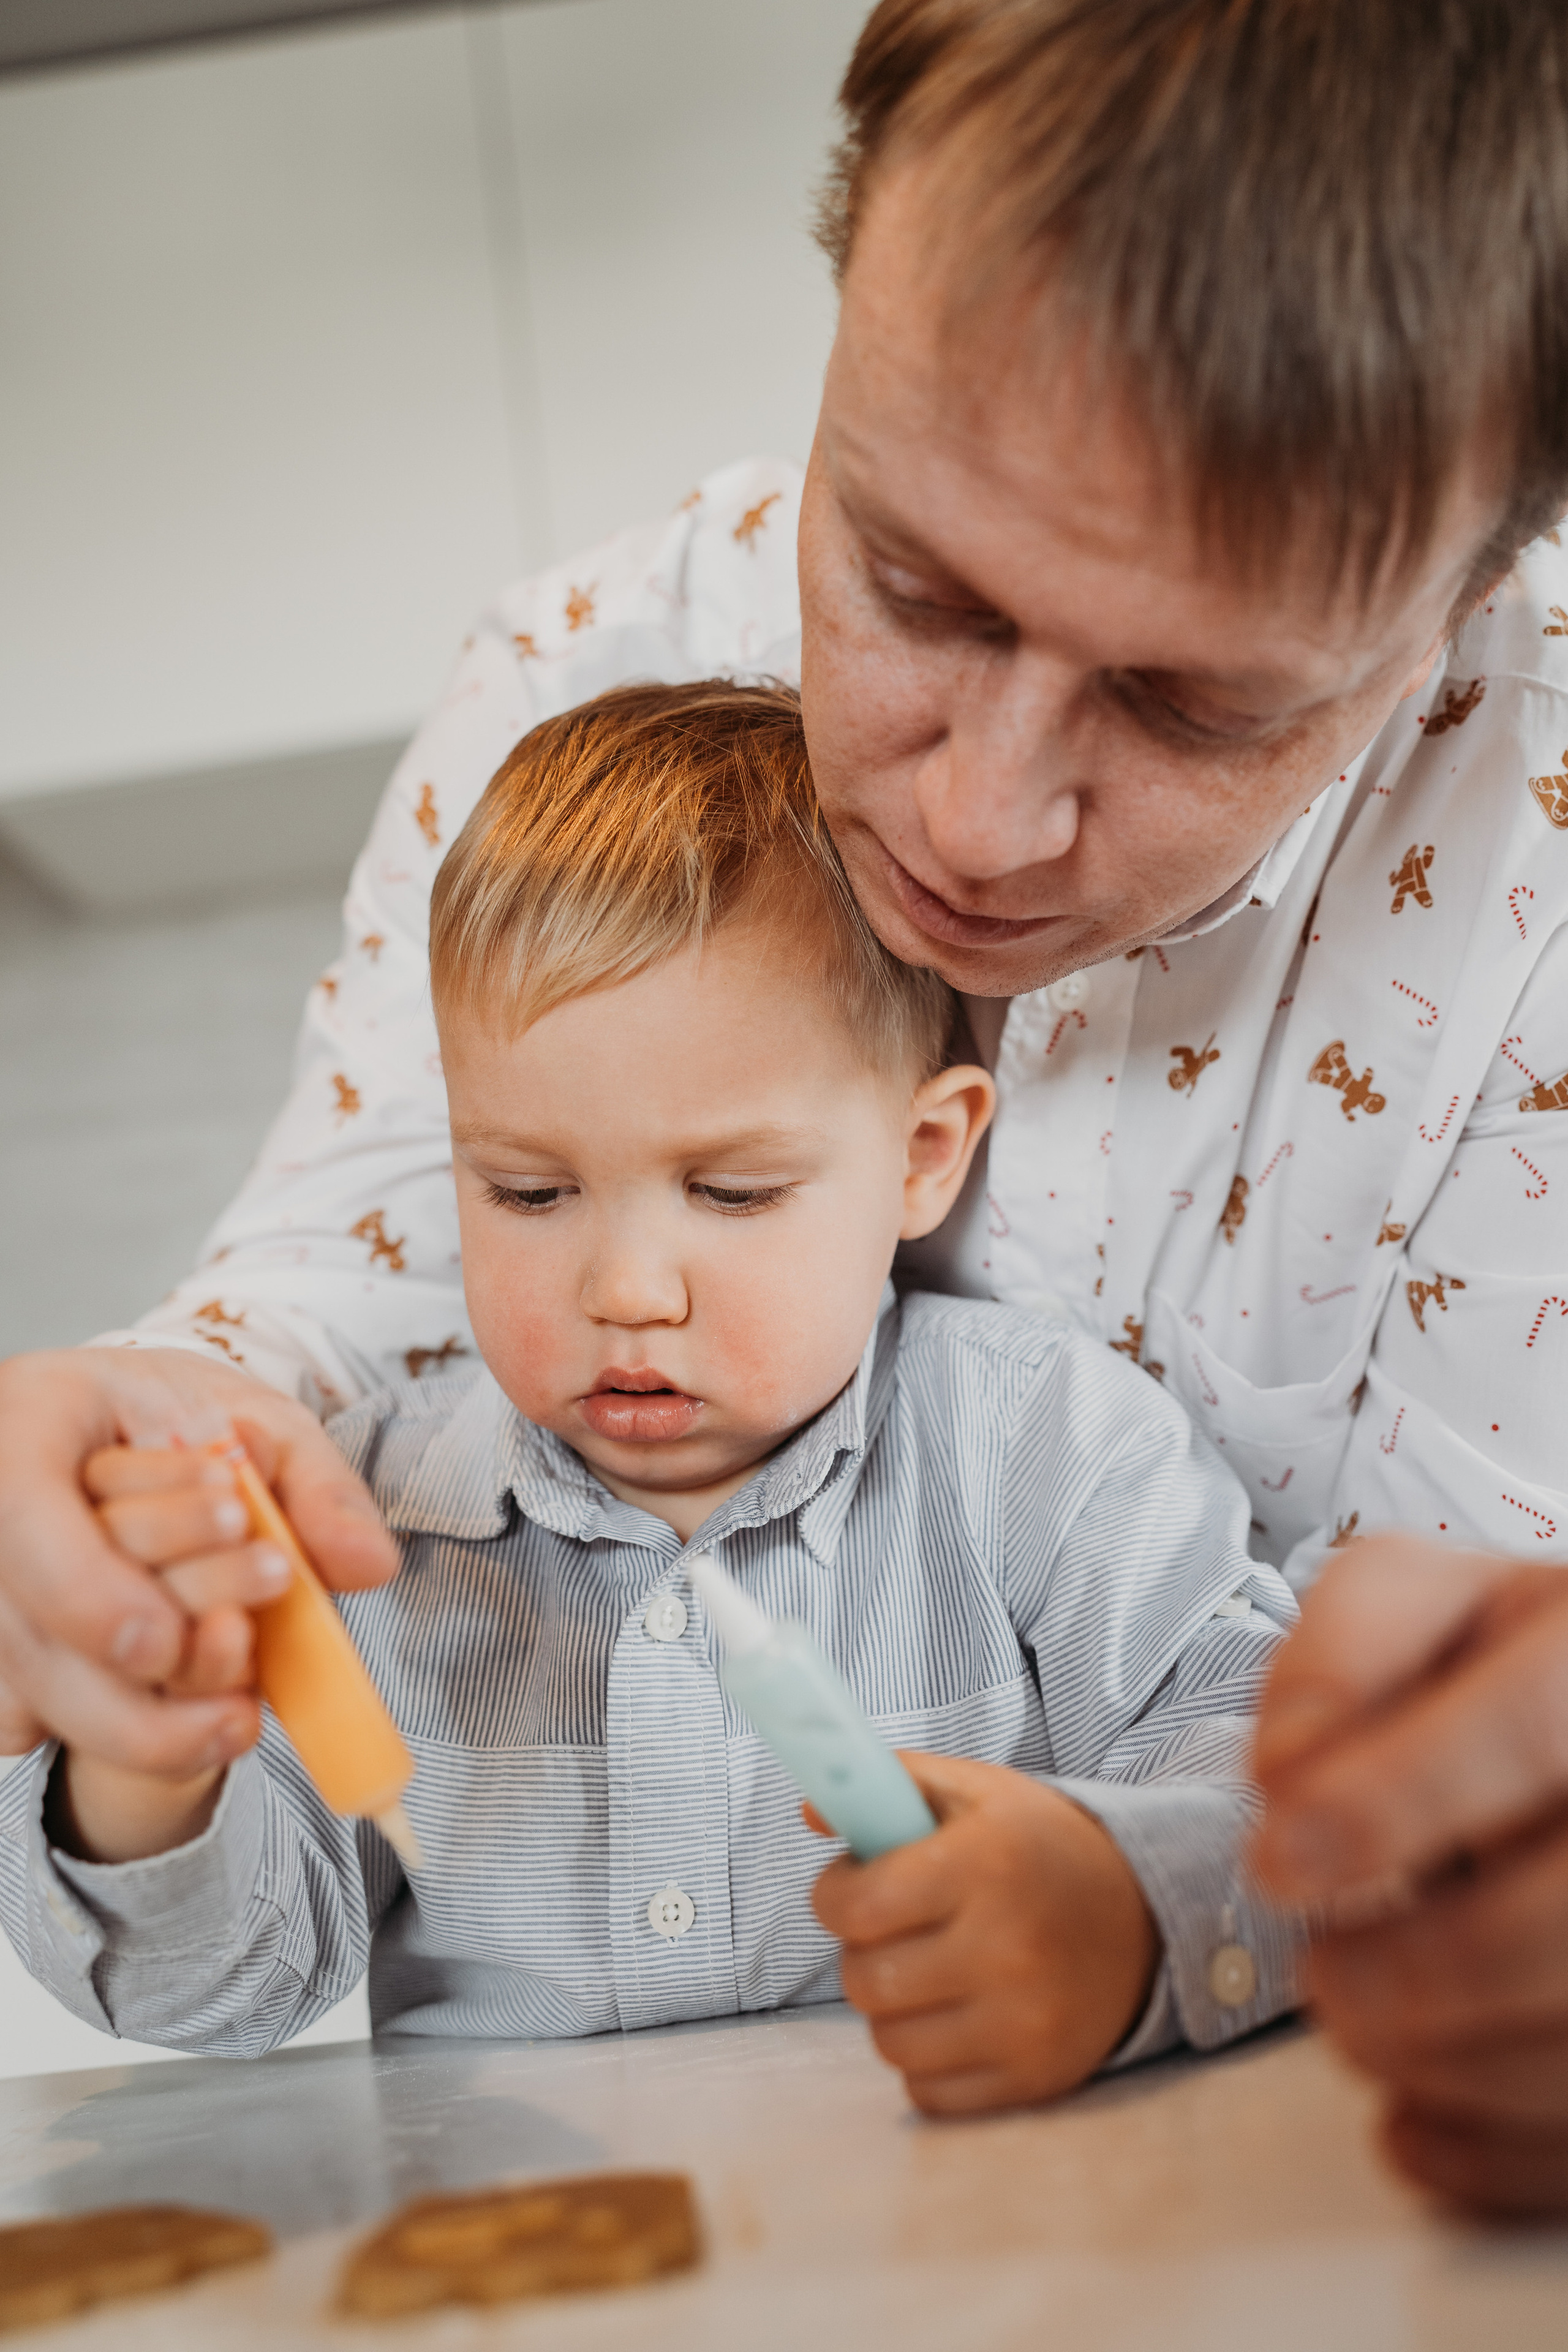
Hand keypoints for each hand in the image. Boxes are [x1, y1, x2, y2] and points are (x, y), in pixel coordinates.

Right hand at [0, 1347, 395, 1778]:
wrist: (134, 1444)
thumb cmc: (186, 1426)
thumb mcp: (265, 1426)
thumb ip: (318, 1487)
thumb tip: (369, 1565)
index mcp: (26, 1421)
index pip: (23, 1519)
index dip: (88, 1595)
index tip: (167, 1639)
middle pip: (33, 1630)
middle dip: (149, 1653)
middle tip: (250, 1630)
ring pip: (42, 1690)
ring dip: (149, 1713)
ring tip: (244, 1699)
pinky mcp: (0, 1662)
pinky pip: (28, 1725)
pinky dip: (118, 1732)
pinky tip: (190, 1716)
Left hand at [809, 1752, 1158, 2114]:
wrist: (1146, 1915)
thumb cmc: (1040, 1847)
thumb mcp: (976, 1793)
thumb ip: (891, 1784)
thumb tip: (811, 1812)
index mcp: (984, 1866)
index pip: (857, 1907)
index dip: (836, 1894)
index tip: (852, 1886)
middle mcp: (1006, 1948)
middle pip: (865, 1979)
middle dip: (863, 1950)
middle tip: (896, 1929)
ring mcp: (1023, 2022)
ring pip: (888, 2041)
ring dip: (893, 2007)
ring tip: (927, 1970)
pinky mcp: (1035, 2078)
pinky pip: (927, 2091)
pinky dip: (927, 2058)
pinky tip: (956, 2014)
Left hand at [1251, 1533, 1567, 2215]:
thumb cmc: (1499, 1673)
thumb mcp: (1421, 1606)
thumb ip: (1343, 1649)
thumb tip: (1288, 1773)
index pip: (1529, 1727)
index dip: (1390, 1803)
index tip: (1277, 1862)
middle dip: (1417, 1973)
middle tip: (1318, 1976)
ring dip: (1446, 2066)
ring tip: (1360, 2025)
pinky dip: (1490, 2154)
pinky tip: (1418, 2112)